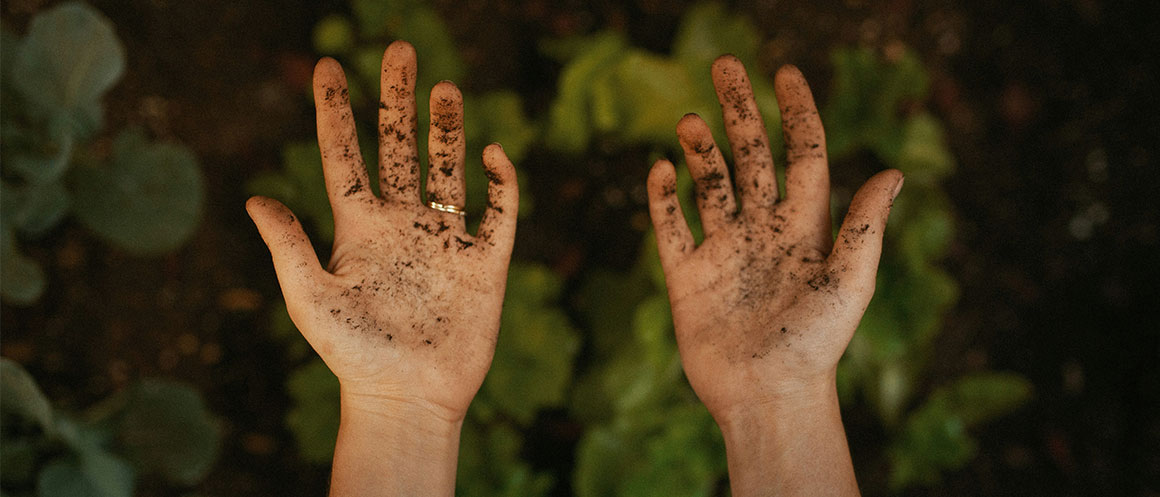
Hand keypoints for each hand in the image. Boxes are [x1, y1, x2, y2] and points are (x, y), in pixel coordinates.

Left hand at [246, 41, 517, 495]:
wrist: (407, 398)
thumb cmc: (352, 356)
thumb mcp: (311, 299)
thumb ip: (288, 247)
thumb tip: (254, 198)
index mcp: (358, 227)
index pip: (344, 154)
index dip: (335, 110)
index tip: (328, 66)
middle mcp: (401, 223)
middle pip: (400, 146)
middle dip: (399, 99)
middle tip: (400, 50)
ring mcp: (444, 240)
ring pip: (447, 168)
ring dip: (447, 128)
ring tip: (447, 87)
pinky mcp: (484, 262)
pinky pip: (499, 212)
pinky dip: (501, 182)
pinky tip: (491, 153)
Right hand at [647, 55, 899, 495]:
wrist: (766, 396)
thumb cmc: (815, 345)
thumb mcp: (849, 283)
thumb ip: (864, 226)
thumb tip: (896, 172)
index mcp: (804, 228)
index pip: (802, 155)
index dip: (797, 114)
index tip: (785, 74)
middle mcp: (763, 231)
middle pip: (751, 157)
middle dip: (740, 112)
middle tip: (725, 67)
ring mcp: (723, 251)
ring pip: (710, 184)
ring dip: (701, 150)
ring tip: (691, 121)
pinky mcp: (688, 276)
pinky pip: (670, 227)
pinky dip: (662, 198)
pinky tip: (660, 170)